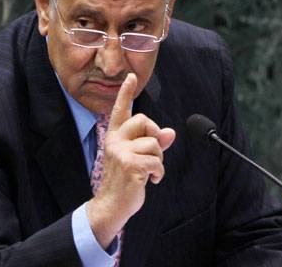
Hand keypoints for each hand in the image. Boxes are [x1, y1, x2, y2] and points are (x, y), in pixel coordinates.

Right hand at [86, 73, 175, 248]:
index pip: (121, 110)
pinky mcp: (129, 164)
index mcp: (115, 136)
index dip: (126, 92)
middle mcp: (115, 140)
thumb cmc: (125, 180)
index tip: (131, 75)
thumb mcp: (138, 158)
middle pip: (145, 120)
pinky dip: (159, 172)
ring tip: (150, 171)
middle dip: (155, 136)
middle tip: (152, 155)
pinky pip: (156, 161)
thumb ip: (154, 143)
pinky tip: (152, 180)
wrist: (111, 205)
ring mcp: (120, 152)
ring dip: (159, 160)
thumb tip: (171, 132)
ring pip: (154, 142)